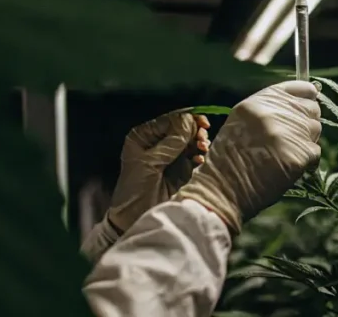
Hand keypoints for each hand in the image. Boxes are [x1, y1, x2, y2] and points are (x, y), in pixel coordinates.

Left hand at [107, 110, 211, 232]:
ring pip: (190, 142)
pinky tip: (200, 160)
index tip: (201, 123)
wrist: (135, 218)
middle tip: (202, 139)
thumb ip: (170, 143)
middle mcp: (158, 144)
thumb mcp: (150, 163)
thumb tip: (189, 121)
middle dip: (195, 132)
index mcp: (143, 137)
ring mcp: (170, 157)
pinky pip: (194, 157)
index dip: (186, 119)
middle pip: (182, 129)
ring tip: (202, 149)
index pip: (168, 120)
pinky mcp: (181, 170)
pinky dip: (200, 156)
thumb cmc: (135, 190)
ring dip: (199, 143)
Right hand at [174, 81, 321, 234]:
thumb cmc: (230, 160)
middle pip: (311, 109)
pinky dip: (306, 163)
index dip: (307, 96)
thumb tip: (301, 102)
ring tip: (284, 155)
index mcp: (258, 102)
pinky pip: (314, 153)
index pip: (300, 88)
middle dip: (305, 123)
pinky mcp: (298, 154)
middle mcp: (274, 112)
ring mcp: (287, 132)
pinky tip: (288, 168)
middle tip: (290, 140)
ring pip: (315, 130)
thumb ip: (269, 109)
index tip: (309, 102)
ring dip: (305, 143)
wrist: (222, 191)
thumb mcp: (241, 122)